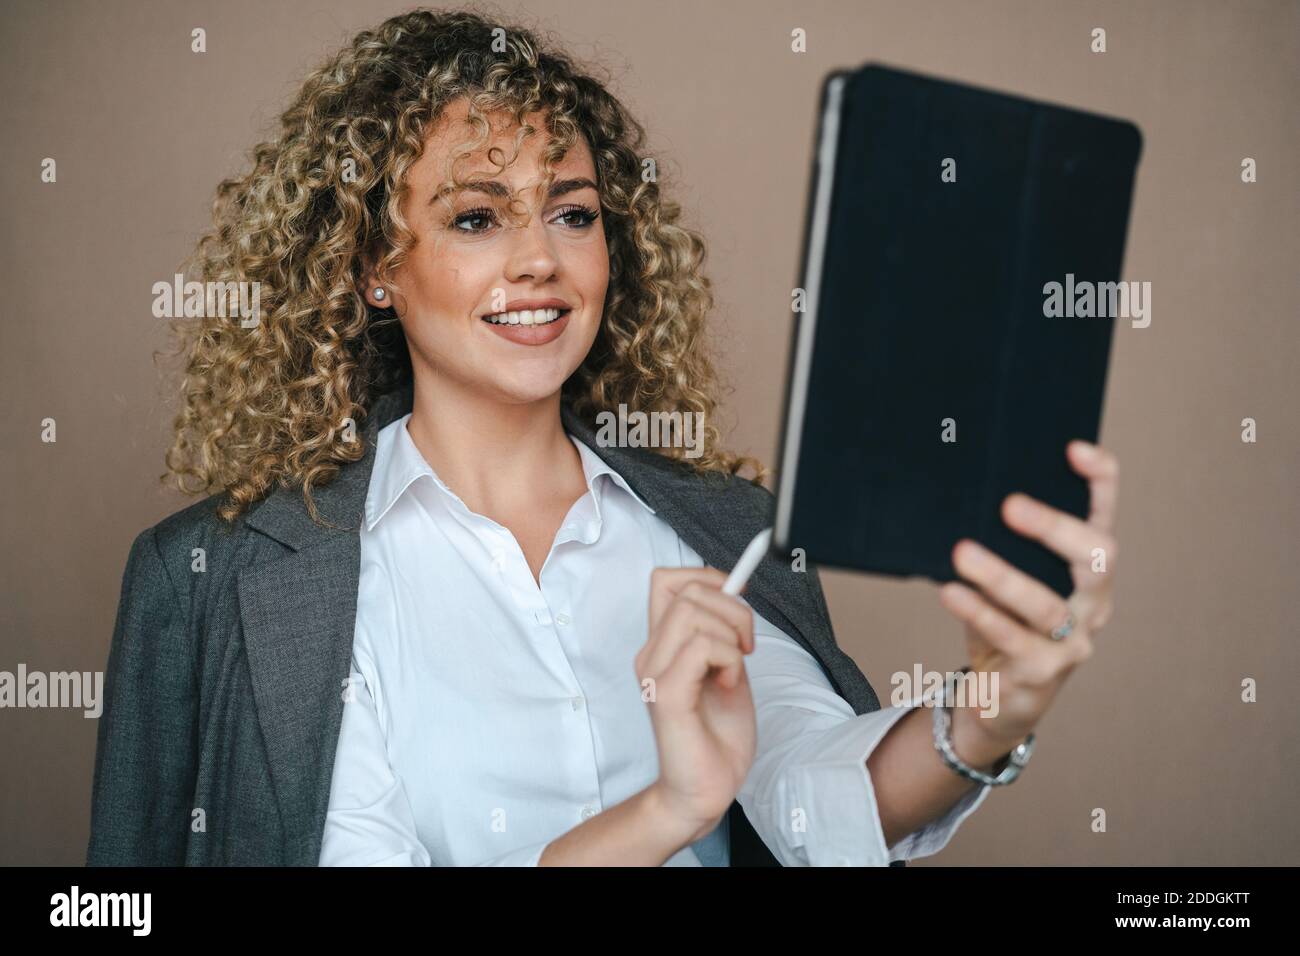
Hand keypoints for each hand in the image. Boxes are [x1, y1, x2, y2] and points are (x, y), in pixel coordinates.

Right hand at [635, 567, 756, 843]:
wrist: (705, 790)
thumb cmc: (716, 735)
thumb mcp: (726, 669)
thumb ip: (723, 634)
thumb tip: (735, 590)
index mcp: (662, 645)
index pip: (666, 580)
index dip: (707, 576)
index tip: (738, 602)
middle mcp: (651, 654)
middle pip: (686, 590)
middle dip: (732, 608)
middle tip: (745, 647)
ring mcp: (654, 673)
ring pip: (693, 613)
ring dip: (730, 637)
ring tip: (734, 671)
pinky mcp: (665, 695)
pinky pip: (700, 648)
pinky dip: (728, 660)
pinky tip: (727, 685)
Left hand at [938, 440, 1119, 758]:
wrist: (999, 698)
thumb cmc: (1002, 624)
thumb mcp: (1005, 580)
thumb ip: (999, 547)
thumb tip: (962, 500)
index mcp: (1087, 571)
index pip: (1104, 516)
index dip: (1101, 481)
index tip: (1074, 449)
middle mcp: (1093, 603)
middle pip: (1095, 558)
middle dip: (1054, 527)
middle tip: (1009, 504)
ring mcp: (1074, 641)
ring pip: (1047, 605)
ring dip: (1003, 576)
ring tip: (963, 553)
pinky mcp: (1043, 673)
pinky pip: (1013, 640)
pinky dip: (980, 613)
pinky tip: (952, 593)